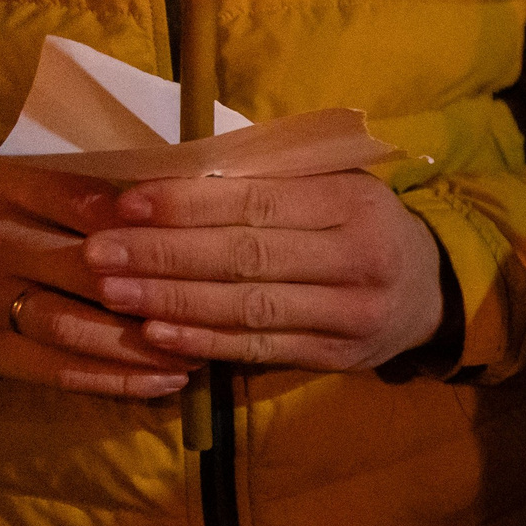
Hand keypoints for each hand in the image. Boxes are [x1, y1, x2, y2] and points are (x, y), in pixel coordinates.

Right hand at [0, 155, 194, 396]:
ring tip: (200, 353)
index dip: (144, 222)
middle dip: (156, 290)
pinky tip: (164, 382)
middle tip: (217, 305)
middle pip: (82, 267)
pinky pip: (56, 370)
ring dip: (142, 345)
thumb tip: (184, 199)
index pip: (78, 198)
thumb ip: (85, 188)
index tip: (199, 239)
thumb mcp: (21, 184)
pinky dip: (114, 380)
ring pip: (72, 325)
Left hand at [84, 172, 445, 371]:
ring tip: (111, 292)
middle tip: (98, 252)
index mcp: (354, 202)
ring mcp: (352, 314)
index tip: (123, 203)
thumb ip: (266, 178)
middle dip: (164, 255)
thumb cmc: (359, 222)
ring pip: (249, 307)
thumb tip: (165, 169)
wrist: (428, 290)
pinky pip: (261, 349)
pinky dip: (205, 343)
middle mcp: (359, 259)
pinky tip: (157, 335)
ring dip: (172, 301)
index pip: (259, 203)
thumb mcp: (331, 184)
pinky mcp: (339, 357)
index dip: (187, 205)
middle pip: (247, 257)